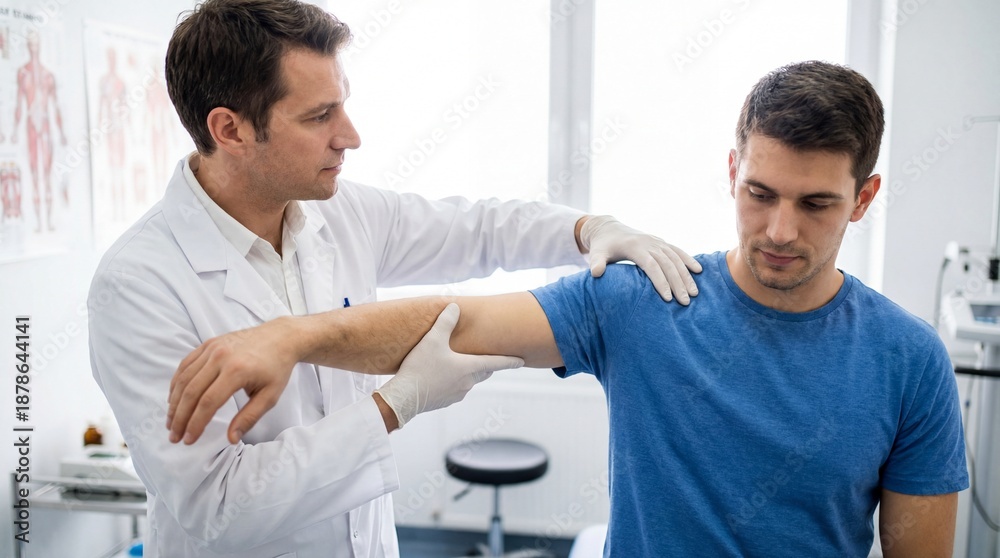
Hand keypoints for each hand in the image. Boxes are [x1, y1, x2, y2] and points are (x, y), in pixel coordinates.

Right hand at [167, 317, 300, 444]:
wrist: (280, 337)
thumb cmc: (277, 368)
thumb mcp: (270, 396)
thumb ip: (250, 418)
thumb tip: (231, 439)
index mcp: (237, 371)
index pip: (208, 403)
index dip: (196, 424)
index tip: (189, 440)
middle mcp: (221, 357)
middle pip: (192, 392)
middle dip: (180, 418)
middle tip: (174, 437)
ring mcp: (212, 348)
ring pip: (184, 378)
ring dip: (174, 403)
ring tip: (171, 423)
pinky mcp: (208, 343)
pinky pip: (185, 364)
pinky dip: (176, 383)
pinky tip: (174, 400)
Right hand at [375, 303, 523, 427]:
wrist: (404, 398)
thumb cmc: (420, 367)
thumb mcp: (433, 339)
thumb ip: (445, 322)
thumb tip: (454, 307)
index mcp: (469, 368)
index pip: (496, 363)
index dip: (510, 361)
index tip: (522, 361)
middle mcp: (468, 383)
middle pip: (484, 372)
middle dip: (487, 364)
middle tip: (489, 358)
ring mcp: (457, 394)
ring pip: (469, 381)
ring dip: (468, 373)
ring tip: (459, 364)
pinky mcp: (445, 401)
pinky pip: (455, 389)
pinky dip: (453, 381)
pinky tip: (441, 376)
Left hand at [578, 215, 701, 303]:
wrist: (608, 229)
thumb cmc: (602, 246)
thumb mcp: (596, 253)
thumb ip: (596, 263)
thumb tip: (596, 273)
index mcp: (635, 247)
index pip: (651, 266)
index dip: (660, 282)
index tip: (668, 298)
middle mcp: (649, 243)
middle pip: (667, 264)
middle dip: (677, 283)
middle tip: (685, 302)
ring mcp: (657, 241)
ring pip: (676, 258)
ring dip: (686, 275)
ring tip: (694, 293)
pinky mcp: (661, 242)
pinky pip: (677, 251)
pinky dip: (688, 260)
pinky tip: (699, 270)